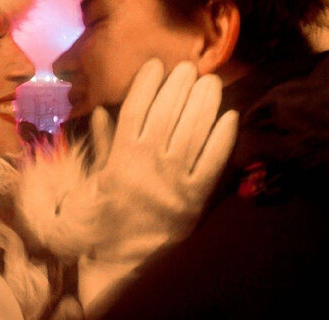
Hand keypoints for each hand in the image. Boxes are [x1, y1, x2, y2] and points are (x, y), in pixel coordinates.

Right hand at [79, 59, 236, 311]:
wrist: (126, 263)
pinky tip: (230, 116)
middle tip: (189, 67)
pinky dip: (223, 137)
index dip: (148, 83)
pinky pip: (213, 161)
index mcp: (121, 157)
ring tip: (211, 81)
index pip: (136, 109)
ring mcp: (174, 180)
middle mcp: (149, 164)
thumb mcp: (98, 178)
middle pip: (168, 113)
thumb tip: (101, 109)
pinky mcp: (196, 198)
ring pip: (193, 130)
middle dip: (180, 85)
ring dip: (204, 102)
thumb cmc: (107, 217)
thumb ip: (102, 142)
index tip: (157, 65)